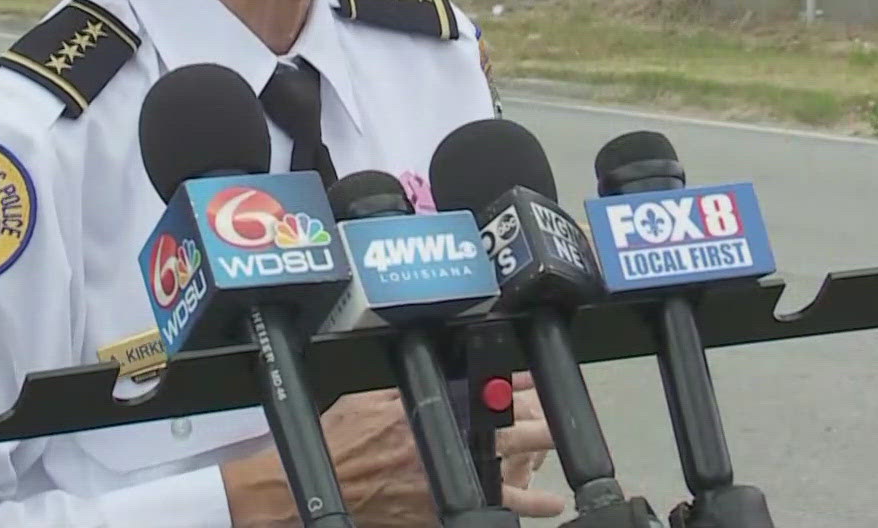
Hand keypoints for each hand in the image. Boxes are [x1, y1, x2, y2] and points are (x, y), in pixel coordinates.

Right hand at [220, 381, 564, 526]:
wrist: (315, 491)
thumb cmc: (336, 443)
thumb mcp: (364, 400)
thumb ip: (399, 387)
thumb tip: (426, 365)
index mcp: (420, 412)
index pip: (477, 393)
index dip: (511, 385)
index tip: (534, 379)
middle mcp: (436, 446)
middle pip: (498, 432)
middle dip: (535, 423)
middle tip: (560, 419)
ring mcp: (439, 482)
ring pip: (501, 472)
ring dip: (535, 464)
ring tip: (562, 457)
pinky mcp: (436, 511)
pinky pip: (486, 508)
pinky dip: (520, 508)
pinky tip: (545, 505)